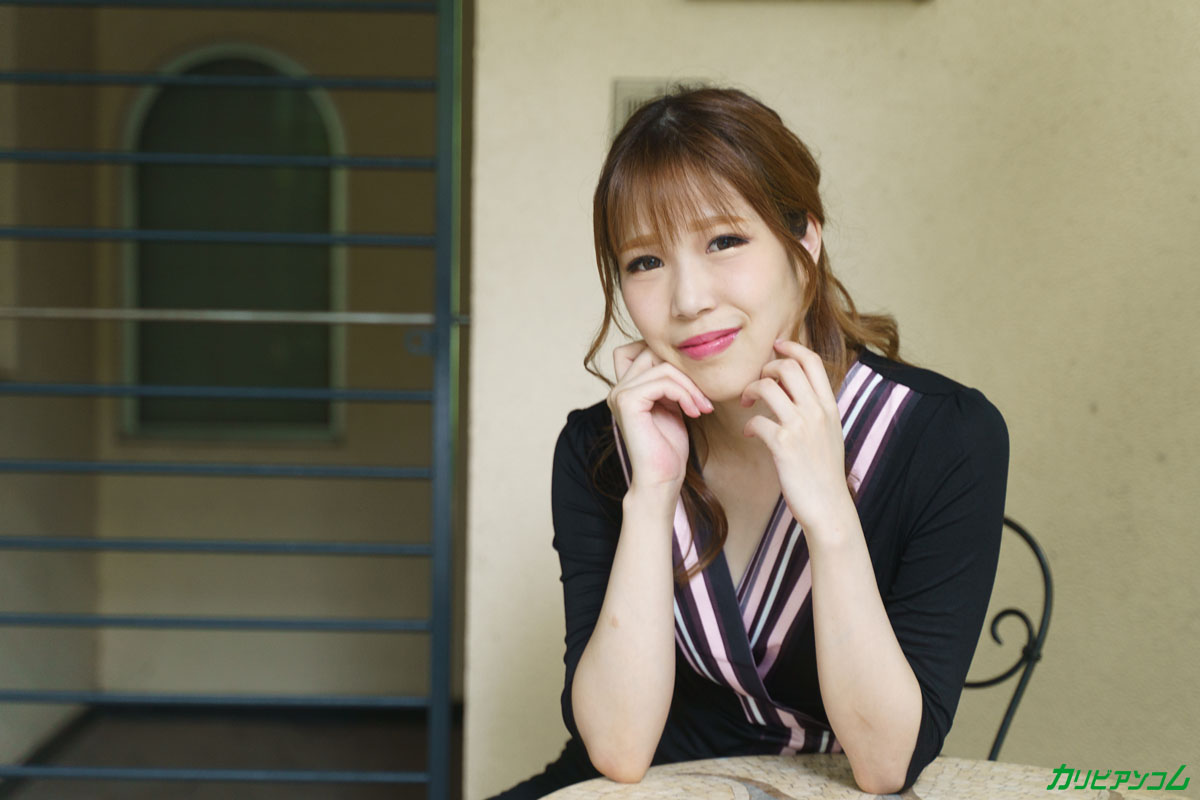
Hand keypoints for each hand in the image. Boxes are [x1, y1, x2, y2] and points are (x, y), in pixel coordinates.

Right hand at [609, 340, 712, 492]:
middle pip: (651, 351)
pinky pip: (663, 381)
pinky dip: (685, 394)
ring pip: (662, 367)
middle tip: (702, 396)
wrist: (662, 479)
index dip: (666, 357)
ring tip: (702, 407)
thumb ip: (669, 383)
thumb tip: (682, 357)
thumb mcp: (672, 406)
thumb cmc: (668, 449)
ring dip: (690, 386)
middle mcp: (617, 389)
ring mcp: (619, 394)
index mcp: (626, 389)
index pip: (640, 349)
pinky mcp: (628, 402)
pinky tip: (695, 412)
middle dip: (683, 370)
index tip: (691, 383)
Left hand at [740, 340, 851, 532]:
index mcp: (830, 406)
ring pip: (768, 387)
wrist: (829, 506)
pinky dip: (749, 425)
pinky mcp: (783, 445)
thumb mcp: (829, 434)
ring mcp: (801, 427)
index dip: (791, 348)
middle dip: (765, 370)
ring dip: (750, 391)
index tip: (775, 347)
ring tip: (747, 404)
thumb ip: (815, 410)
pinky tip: (750, 434)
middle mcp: (817, 411)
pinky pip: (757, 420)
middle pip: (787, 367)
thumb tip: (794, 390)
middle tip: (758, 384)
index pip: (812, 361)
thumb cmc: (824, 472)